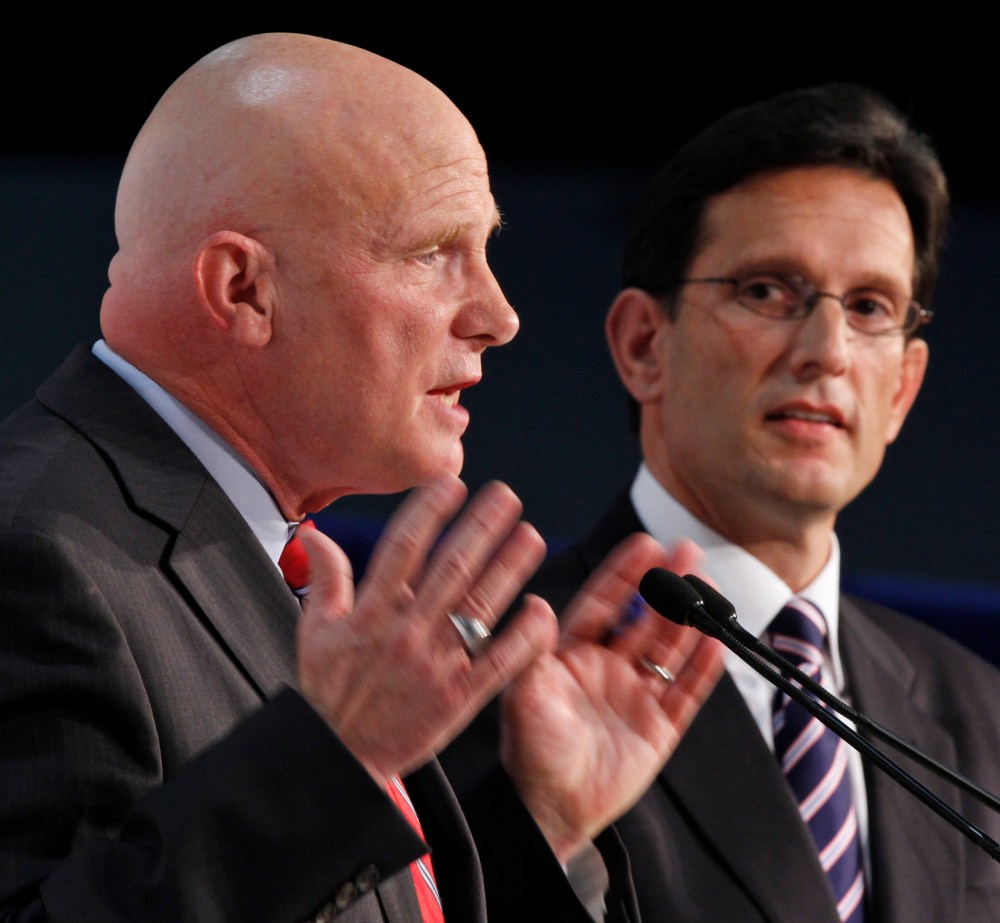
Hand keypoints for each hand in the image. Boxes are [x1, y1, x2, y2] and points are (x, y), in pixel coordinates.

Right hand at [296, 474, 558, 785]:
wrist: (338, 760)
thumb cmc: (330, 695)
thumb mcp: (315, 632)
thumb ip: (324, 580)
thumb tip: (316, 536)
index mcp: (370, 613)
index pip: (402, 548)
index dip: (429, 511)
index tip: (452, 482)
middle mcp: (405, 632)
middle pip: (449, 568)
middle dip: (481, 528)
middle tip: (506, 497)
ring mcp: (434, 665)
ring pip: (478, 607)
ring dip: (508, 570)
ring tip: (531, 537)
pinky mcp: (457, 699)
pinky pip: (497, 663)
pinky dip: (521, 638)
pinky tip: (540, 611)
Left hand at [499, 533, 724, 862]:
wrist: (551, 812)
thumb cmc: (529, 754)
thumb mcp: (523, 697)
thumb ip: (532, 651)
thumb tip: (536, 602)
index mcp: (572, 655)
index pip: (603, 603)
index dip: (624, 573)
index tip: (645, 543)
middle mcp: (607, 668)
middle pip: (643, 617)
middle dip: (665, 584)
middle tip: (688, 551)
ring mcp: (635, 696)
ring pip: (669, 647)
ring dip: (689, 617)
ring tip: (710, 587)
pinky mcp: (659, 727)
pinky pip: (686, 692)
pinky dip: (702, 668)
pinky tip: (716, 641)